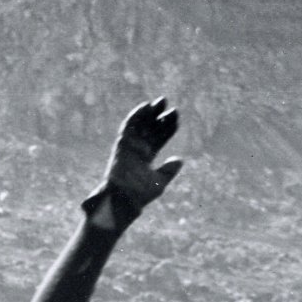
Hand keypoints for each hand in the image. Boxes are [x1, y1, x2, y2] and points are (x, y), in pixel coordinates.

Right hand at [84, 98, 182, 227]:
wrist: (123, 200)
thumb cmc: (139, 195)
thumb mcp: (159, 181)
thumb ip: (169, 170)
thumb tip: (180, 160)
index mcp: (146, 157)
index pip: (159, 138)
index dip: (167, 128)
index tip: (176, 116)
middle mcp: (137, 150)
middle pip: (150, 129)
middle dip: (159, 117)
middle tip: (169, 104)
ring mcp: (129, 147)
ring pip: (140, 126)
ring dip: (149, 113)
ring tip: (161, 101)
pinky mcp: (121, 146)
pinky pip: (128, 128)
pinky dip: (135, 117)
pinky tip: (145, 106)